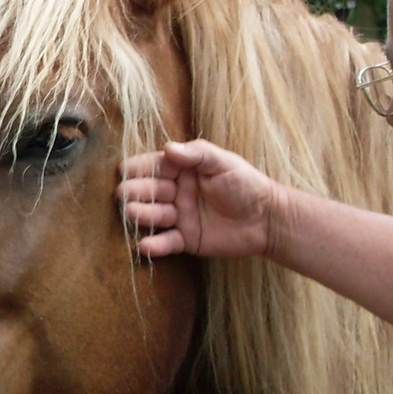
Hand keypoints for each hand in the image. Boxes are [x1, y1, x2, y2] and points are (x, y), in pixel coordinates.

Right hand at [118, 139, 281, 258]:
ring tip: (133, 214)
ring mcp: (179, 217)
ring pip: (152, 216)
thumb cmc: (247, 184)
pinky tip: (145, 246)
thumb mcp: (224, 162)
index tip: (124, 170)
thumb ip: (197, 154)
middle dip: (135, 192)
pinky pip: (166, 243)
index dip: (138, 168)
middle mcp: (176, 193)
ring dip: (141, 215)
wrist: (268, 218)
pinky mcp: (185, 240)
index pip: (154, 166)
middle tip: (124, 194)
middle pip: (147, 191)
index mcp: (182, 171)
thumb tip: (167, 147)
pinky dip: (154, 246)